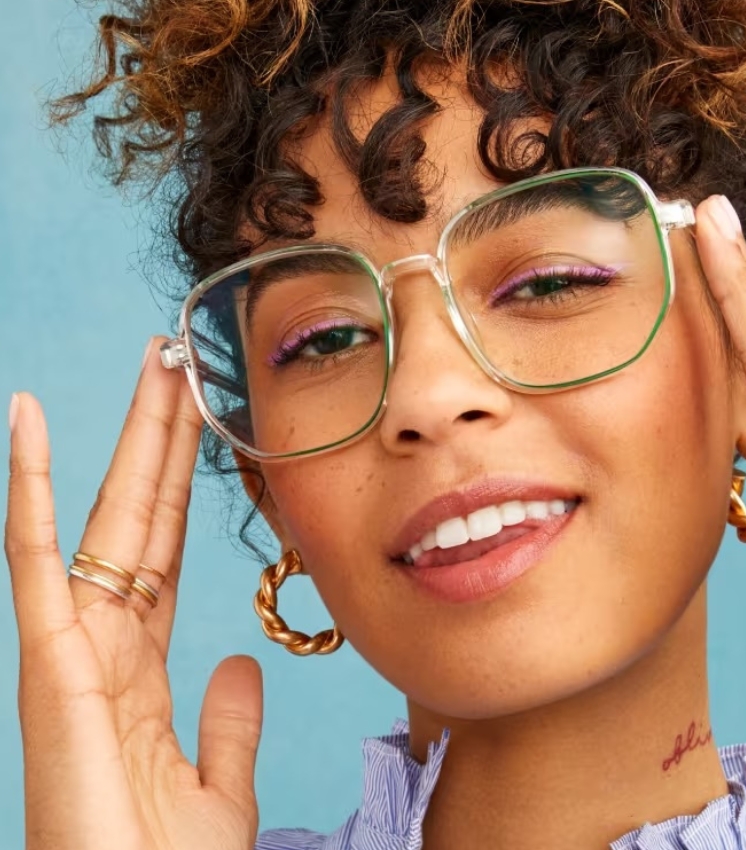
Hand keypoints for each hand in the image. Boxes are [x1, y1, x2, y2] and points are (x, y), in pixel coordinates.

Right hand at [5, 339, 262, 849]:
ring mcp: (70, 644)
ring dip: (126, 435)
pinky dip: (31, 486)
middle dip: (162, 436)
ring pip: (104, 514)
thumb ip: (229, 721)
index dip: (182, 482)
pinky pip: (35, 556)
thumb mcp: (217, 782)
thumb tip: (240, 662)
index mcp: (139, 663)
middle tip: (177, 361)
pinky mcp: (47, 661)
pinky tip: (30, 418)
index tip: (202, 419)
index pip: (165, 546)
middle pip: (141, 514)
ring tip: (148, 365)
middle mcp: (102, 641)